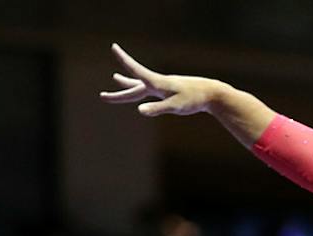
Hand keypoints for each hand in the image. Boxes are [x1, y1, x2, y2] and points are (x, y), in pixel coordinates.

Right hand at [99, 43, 220, 116]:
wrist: (210, 94)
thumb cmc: (193, 99)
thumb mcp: (175, 106)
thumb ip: (157, 108)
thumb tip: (140, 111)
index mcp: (156, 84)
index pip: (136, 71)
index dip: (124, 60)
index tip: (114, 46)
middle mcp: (157, 84)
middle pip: (133, 88)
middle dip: (118, 94)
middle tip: (102, 96)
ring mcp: (162, 88)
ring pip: (140, 87)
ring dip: (127, 84)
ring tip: (115, 78)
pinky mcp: (169, 92)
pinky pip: (151, 92)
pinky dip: (143, 92)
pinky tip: (144, 96)